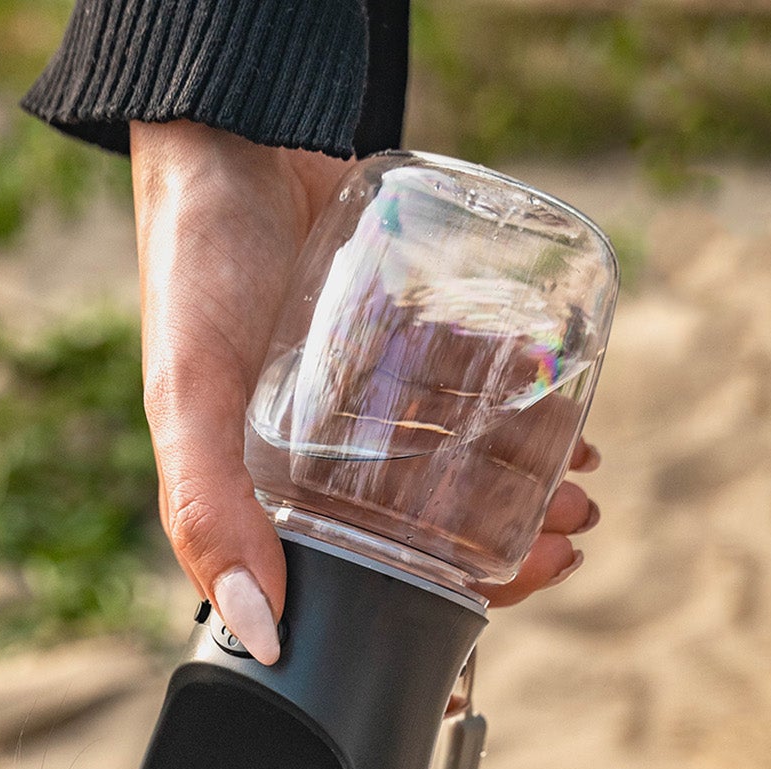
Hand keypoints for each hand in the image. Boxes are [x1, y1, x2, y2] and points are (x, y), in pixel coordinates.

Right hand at [130, 121, 599, 658]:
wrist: (231, 132)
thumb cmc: (194, 270)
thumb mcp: (190, 401)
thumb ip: (209, 514)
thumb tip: (261, 634)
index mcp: (265, 495)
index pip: (363, 574)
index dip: (444, 592)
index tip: (520, 581)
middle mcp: (315, 455)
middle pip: (422, 521)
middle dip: (505, 535)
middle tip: (572, 527)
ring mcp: (362, 394)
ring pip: (453, 456)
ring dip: (524, 476)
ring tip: (579, 475)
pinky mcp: (396, 333)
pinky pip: (463, 379)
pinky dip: (512, 401)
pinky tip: (557, 408)